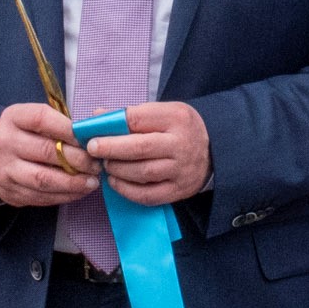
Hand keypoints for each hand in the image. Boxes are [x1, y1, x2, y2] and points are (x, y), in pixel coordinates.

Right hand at [0, 103, 102, 208]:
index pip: (41, 119)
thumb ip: (59, 124)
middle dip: (77, 159)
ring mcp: (5, 170)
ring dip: (73, 182)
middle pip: (46, 151)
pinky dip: (65, 195)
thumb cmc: (28, 136)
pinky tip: (80, 191)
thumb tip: (92, 135)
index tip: (88, 138)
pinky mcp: (10, 192)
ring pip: (44, 179)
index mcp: (12, 118)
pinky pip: (42, 196)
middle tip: (96, 164)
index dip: (68, 128)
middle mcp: (4, 142)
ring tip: (92, 182)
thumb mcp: (36, 122)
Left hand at [84, 102, 210, 205]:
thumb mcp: (162, 112)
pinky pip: (148, 195)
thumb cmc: (179, 129)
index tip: (93, 131)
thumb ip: (131, 114)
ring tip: (106, 165)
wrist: (215, 151)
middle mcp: (181, 144)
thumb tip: (97, 116)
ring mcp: (181, 170)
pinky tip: (115, 182)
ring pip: (143, 172)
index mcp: (176, 118)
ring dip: (118, 170)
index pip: (139, 119)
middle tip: (93, 149)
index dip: (112, 126)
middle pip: (141, 148)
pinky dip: (127, 190)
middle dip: (112, 149)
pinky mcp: (178, 191)